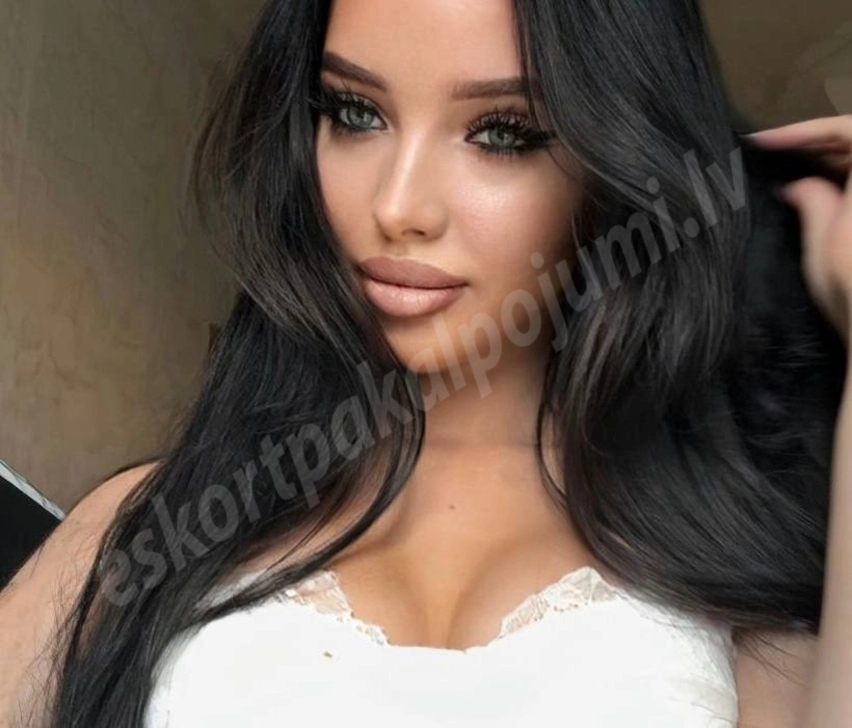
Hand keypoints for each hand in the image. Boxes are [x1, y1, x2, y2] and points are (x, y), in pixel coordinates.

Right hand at [748, 115, 851, 345]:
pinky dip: (840, 186)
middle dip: (816, 144)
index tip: (766, 141)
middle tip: (773, 153)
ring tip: (788, 171)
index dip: (807, 129)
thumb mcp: (823, 244)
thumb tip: (796, 184)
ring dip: (828, 163)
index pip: (849, 130)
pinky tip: (813, 194)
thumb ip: (812, 200)